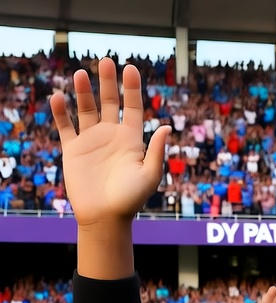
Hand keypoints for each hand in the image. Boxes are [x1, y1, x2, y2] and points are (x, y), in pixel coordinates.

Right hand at [49, 58, 170, 228]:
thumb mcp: (149, 175)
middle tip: (107, 61)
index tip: (130, 68)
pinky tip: (58, 96)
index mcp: (132, 140)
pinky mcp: (73, 150)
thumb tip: (166, 127)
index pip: (133, 108)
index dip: (132, 89)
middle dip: (108, 83)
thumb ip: (155, 150)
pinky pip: (65, 126)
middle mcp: (112, 136)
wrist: (105, 217)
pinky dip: (61, 112)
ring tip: (80, 73)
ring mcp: (92, 141)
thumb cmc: (130, 199)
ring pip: (86, 110)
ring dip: (83, 91)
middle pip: (109, 103)